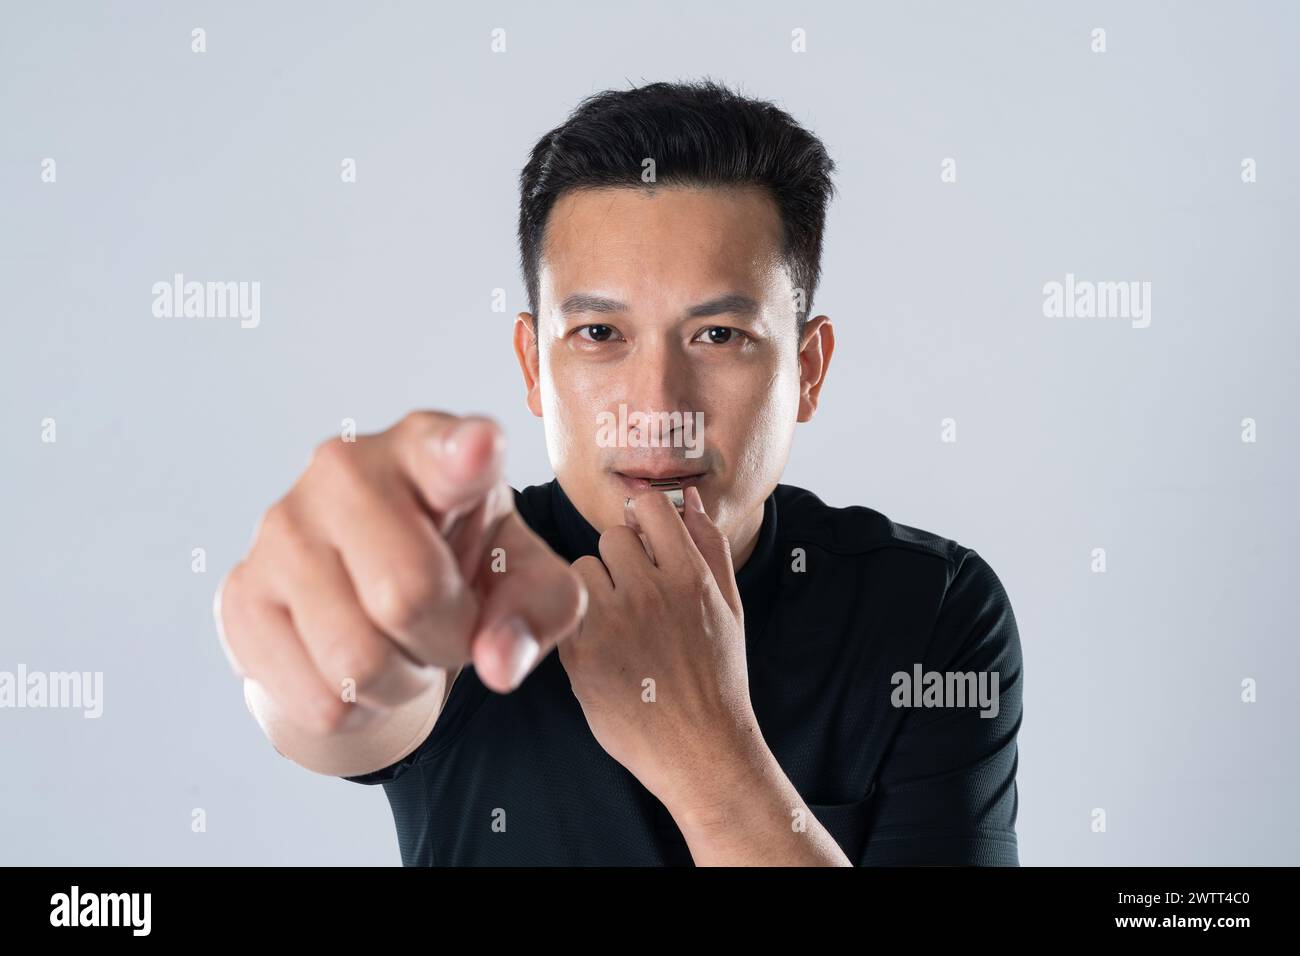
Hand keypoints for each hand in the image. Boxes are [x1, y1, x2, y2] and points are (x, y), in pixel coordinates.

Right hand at [214, 412, 585, 737]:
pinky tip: (352, 662)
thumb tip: (499, 662)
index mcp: (431, 448)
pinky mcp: (241, 593)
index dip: (468, 454)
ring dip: (400, 682)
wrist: (369, 582)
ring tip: (400, 643)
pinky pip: (316, 699)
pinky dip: (354, 708)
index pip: (449, 450)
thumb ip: (540, 610)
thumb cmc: (462, 560)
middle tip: (446, 626)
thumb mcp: (526, 576)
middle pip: (409, 596)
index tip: (482, 447)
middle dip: (447, 641)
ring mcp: (281, 527)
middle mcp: (346, 469)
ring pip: (357, 661)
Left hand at [559, 485, 763, 815]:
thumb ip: (711, 547)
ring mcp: (613, 622)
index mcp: (691, 577)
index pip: (651, 507)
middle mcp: (651, 592)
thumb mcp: (730, 608)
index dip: (645, 522)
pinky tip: (603, 645)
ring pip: (584, 567)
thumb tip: (690, 499)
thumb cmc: (718, 676)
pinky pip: (567, 607)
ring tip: (618, 623)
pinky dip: (579, 620)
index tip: (647, 546)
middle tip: (634, 595)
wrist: (700, 749)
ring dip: (596, 587)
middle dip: (621, 558)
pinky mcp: (581, 652)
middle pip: (613, 535)